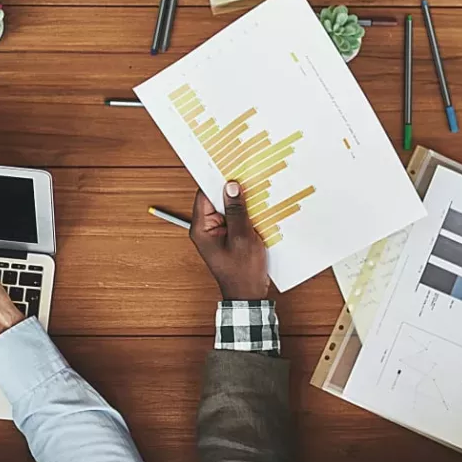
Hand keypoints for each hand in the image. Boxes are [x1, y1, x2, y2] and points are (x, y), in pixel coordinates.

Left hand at [189, 182, 269, 300]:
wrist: (249, 295)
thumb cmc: (242, 272)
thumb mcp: (242, 237)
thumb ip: (236, 211)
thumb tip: (231, 187)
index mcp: (201, 228)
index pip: (205, 195)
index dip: (217, 180)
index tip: (230, 167)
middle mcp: (206, 228)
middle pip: (216, 199)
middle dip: (232, 190)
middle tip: (248, 175)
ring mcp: (218, 232)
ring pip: (228, 208)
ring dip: (242, 201)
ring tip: (256, 189)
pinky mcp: (229, 235)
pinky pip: (235, 217)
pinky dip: (246, 212)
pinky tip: (259, 206)